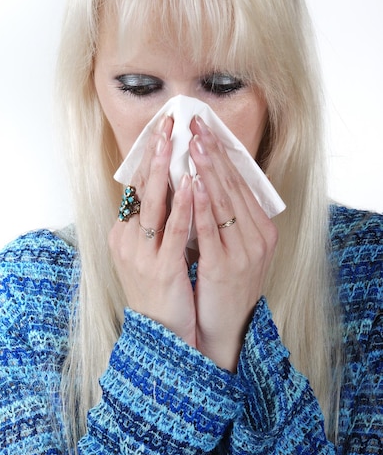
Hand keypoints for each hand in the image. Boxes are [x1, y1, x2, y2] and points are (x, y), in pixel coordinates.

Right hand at [108, 115, 196, 346]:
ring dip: (165, 169)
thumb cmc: (162, 289)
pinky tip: (193, 183)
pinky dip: (184, 204)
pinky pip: (174, 230)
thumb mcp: (152, 251)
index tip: (163, 131)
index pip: (138, 188)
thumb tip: (174, 188)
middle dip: (154, 153)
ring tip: (175, 140)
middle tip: (167, 122)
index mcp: (125, 234)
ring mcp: (142, 254)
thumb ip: (158, 222)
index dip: (150, 158)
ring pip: (154, 204)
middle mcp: (128, 240)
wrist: (161, 334)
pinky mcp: (161, 268)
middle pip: (141, 188)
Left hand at [189, 116, 277, 371]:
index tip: (207, 129)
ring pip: (223, 202)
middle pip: (232, 186)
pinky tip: (192, 183)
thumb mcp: (236, 248)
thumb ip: (229, 219)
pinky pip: (210, 229)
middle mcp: (257, 237)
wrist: (229, 329)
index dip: (223, 154)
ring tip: (193, 143)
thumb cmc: (227, 285)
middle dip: (213, 153)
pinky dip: (201, 204)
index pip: (241, 183)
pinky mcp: (223, 266)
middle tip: (197, 125)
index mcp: (262, 229)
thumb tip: (208, 183)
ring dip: (207, 170)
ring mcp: (243, 252)